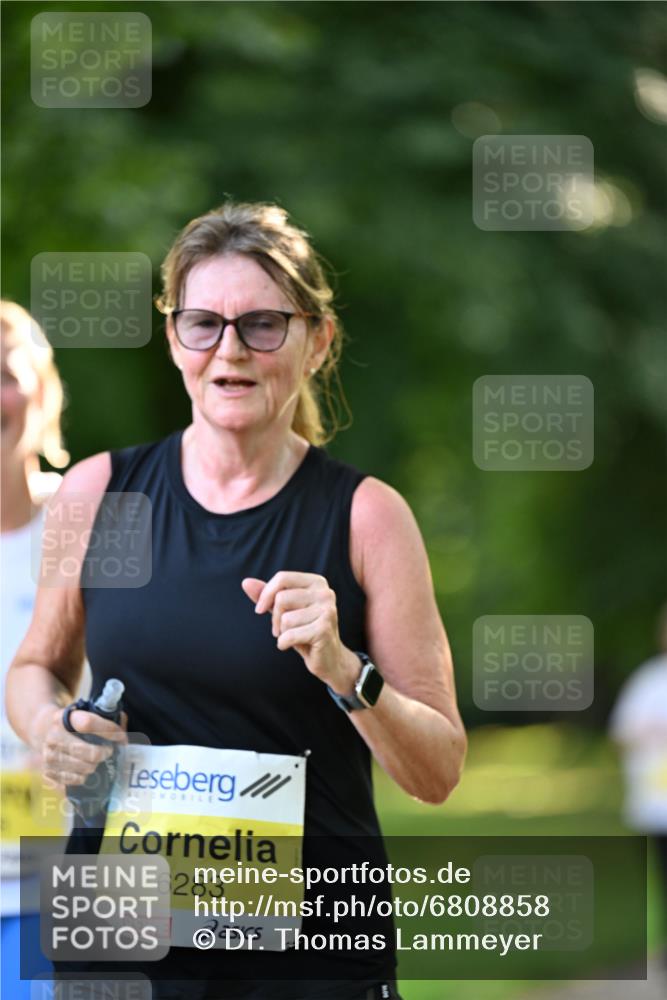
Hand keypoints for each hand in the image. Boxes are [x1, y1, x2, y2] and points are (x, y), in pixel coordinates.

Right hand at [30, 703, 127, 788]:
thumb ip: (108, 719)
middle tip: (109, 751)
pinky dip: (85, 777)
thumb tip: (124, 738)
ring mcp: (48, 757)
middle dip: (105, 753)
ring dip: (96, 766)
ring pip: (85, 768)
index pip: (89, 723)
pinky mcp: (47, 773)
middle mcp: (53, 737)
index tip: (121, 737)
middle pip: (90, 752)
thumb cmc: (73, 724)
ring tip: (97, 760)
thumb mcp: (85, 713)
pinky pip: (75, 781)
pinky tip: (86, 770)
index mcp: (63, 718)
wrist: (44, 731)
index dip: (109, 731)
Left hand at [242, 572, 359, 694]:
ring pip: (285, 619)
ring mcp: (327, 610)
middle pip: (281, 598)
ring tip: (295, 637)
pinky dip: (284, 644)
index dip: (265, 594)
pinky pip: (290, 635)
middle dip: (275, 618)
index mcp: (317, 582)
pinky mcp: (324, 629)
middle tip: (283, 629)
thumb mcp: (284, 610)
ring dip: (283, 633)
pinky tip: (295, 646)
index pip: (282, 578)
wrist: (328, 658)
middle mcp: (325, 593)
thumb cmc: (304, 631)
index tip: (259, 609)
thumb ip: (267, 595)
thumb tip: (246, 582)